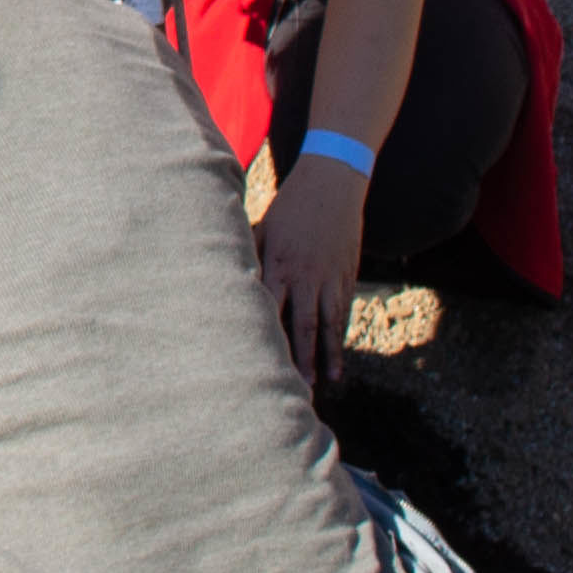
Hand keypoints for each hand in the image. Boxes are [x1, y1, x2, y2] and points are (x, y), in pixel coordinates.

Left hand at [256, 151, 370, 399]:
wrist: (333, 182)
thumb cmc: (290, 206)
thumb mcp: (262, 227)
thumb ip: (247, 254)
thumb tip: (225, 276)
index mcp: (278, 263)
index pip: (269, 308)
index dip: (264, 337)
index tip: (257, 363)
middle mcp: (305, 274)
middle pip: (301, 324)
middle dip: (299, 358)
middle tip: (298, 389)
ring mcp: (329, 276)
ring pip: (328, 323)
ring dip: (327, 355)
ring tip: (327, 383)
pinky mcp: (347, 275)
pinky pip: (344, 311)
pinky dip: (342, 336)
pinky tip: (340, 358)